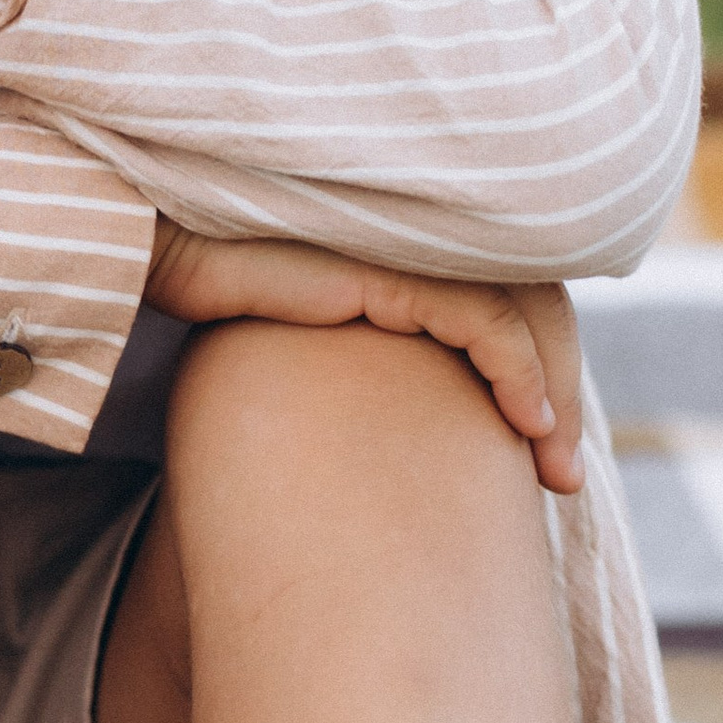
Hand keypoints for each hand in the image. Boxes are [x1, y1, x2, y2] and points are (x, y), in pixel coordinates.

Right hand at [146, 222, 585, 494]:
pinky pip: (486, 318)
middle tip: (564, 482)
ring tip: (555, 471)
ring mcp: (413, 248)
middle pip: (539, 309)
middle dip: (566, 395)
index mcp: (420, 247)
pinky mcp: (389, 265)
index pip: (519, 301)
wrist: (156, 251)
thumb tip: (401, 434)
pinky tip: (527, 423)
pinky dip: (519, 370)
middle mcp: (427, 241)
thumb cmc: (225, 299)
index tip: (546, 455)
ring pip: (527, 316)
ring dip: (557, 397)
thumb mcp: (318, 339)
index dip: (549, 370)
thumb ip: (374, 357)